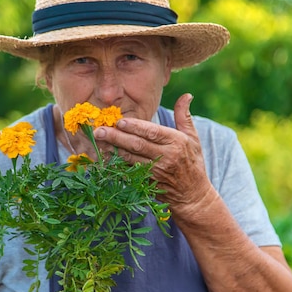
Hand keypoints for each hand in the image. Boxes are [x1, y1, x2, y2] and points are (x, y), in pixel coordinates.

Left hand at [94, 93, 214, 216]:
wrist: (193, 196)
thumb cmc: (192, 163)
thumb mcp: (193, 138)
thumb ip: (184, 116)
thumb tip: (186, 95)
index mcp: (177, 142)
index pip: (152, 132)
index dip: (135, 127)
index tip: (119, 121)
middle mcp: (166, 157)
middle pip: (138, 145)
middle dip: (117, 137)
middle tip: (99, 130)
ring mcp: (156, 172)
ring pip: (131, 159)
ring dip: (113, 150)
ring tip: (98, 142)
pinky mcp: (147, 183)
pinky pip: (129, 171)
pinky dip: (116, 164)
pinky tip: (104, 158)